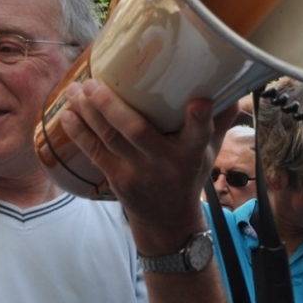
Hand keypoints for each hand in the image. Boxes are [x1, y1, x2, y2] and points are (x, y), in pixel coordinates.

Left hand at [59, 79, 237, 246]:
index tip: (199, 101)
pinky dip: (79, 133)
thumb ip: (219, 120)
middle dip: (113, 107)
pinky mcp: (117, 178)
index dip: (200, 119)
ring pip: (109, 139)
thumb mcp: (210, 152)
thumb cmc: (189, 175)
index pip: (200, 134)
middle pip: (137, 132)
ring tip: (76, 89)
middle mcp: (164, 162)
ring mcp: (137, 172)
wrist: (167, 220)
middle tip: (95, 83)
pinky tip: (68, 114)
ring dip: (89, 113)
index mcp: (192, 154)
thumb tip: (235, 85)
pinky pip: (95, 153)